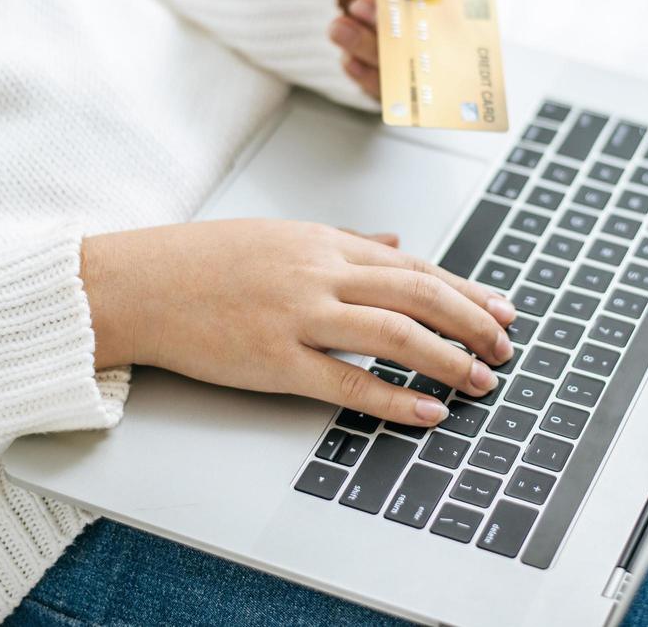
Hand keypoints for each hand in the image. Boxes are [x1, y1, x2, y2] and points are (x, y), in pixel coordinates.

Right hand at [81, 220, 516, 425]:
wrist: (140, 283)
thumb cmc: (205, 260)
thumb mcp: (282, 235)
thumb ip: (345, 241)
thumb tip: (397, 242)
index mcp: (325, 243)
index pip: (415, 267)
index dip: (466, 291)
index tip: (503, 309)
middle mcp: (320, 273)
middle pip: (418, 296)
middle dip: (472, 322)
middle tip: (507, 348)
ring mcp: (298, 316)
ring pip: (394, 334)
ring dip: (448, 359)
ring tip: (483, 381)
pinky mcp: (274, 360)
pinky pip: (346, 381)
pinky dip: (394, 398)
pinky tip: (429, 412)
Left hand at [316, 0, 462, 98]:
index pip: (460, 4)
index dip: (446, 13)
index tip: (418, 9)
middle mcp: (424, 17)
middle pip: (430, 40)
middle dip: (395, 29)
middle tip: (359, 3)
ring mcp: (402, 47)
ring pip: (404, 65)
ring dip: (371, 50)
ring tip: (338, 27)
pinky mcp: (382, 70)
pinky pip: (383, 86)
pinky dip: (364, 75)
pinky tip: (346, 60)